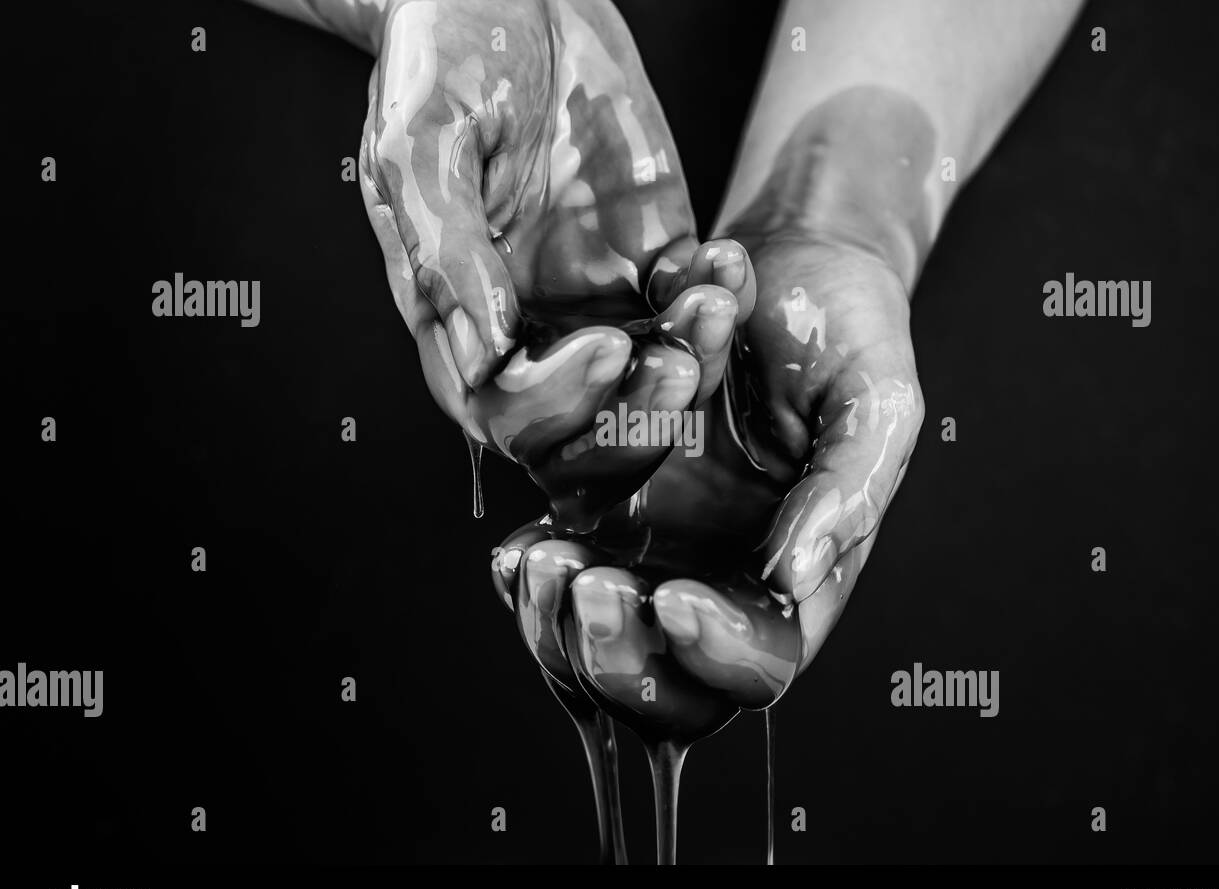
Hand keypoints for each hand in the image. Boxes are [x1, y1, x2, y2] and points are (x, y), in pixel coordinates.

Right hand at [355, 0, 754, 526]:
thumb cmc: (444, 59)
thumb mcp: (420, 141)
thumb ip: (444, 246)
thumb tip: (484, 348)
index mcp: (457, 315)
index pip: (503, 406)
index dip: (555, 401)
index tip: (604, 347)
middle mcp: (529, 323)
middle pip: (585, 425)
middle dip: (635, 415)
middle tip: (678, 365)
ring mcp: (597, 295)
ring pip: (652, 377)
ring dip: (692, 359)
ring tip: (712, 299)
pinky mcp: (653, 256)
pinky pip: (694, 307)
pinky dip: (720, 298)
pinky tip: (724, 261)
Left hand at [491, 231, 923, 737]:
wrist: (787, 260)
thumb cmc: (846, 333)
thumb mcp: (876, 403)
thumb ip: (848, 491)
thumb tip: (795, 579)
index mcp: (798, 577)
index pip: (762, 660)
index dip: (716, 653)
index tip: (674, 600)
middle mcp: (719, 574)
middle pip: (664, 678)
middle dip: (617, 655)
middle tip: (588, 589)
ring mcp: (653, 544)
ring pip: (594, 635)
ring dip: (558, 621)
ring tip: (543, 561)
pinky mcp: (600, 500)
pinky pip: (558, 562)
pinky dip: (530, 573)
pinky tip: (518, 551)